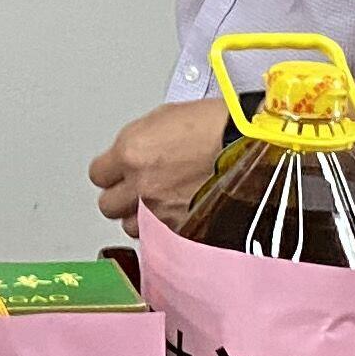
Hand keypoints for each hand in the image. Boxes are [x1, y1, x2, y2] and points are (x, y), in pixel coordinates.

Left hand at [86, 97, 226, 230]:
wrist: (257, 146)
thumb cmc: (221, 125)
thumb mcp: (168, 117)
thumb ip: (139, 140)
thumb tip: (131, 153)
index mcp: (131, 152)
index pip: (98, 175)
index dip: (110, 173)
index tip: (118, 172)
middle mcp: (141, 185)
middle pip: (108, 205)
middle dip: (122, 197)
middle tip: (138, 189)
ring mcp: (161, 212)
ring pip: (132, 227)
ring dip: (142, 217)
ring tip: (162, 203)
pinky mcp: (182, 230)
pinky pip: (160, 238)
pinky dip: (166, 230)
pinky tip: (179, 214)